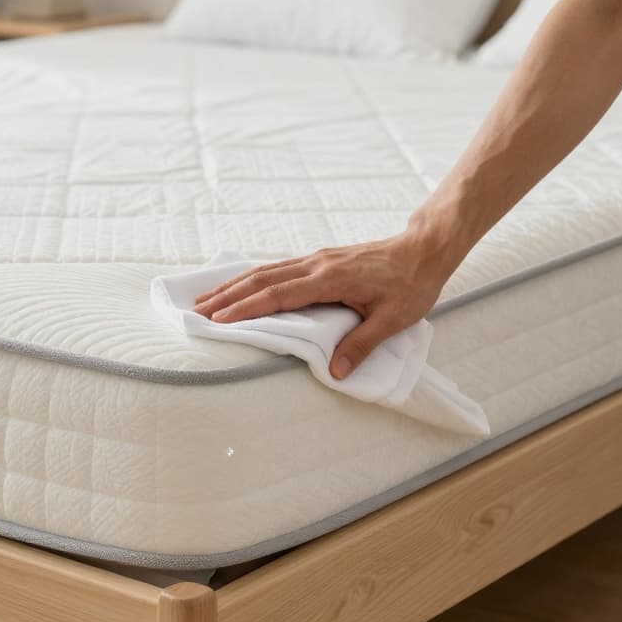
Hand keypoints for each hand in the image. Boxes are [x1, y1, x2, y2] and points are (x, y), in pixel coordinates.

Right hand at [193, 229, 460, 379]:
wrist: (424, 249)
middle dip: (228, 295)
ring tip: (208, 297)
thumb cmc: (412, 284)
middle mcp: (317, 265)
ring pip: (267, 270)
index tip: (219, 320)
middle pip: (262, 279)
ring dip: (235, 284)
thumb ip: (361, 344)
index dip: (246, 308)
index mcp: (330, 279)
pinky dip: (254, 277)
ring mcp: (317, 259)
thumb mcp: (393, 319)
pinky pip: (279, 267)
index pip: (278, 295)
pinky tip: (243, 285)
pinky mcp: (321, 259)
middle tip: (197, 310)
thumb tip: (335, 372)